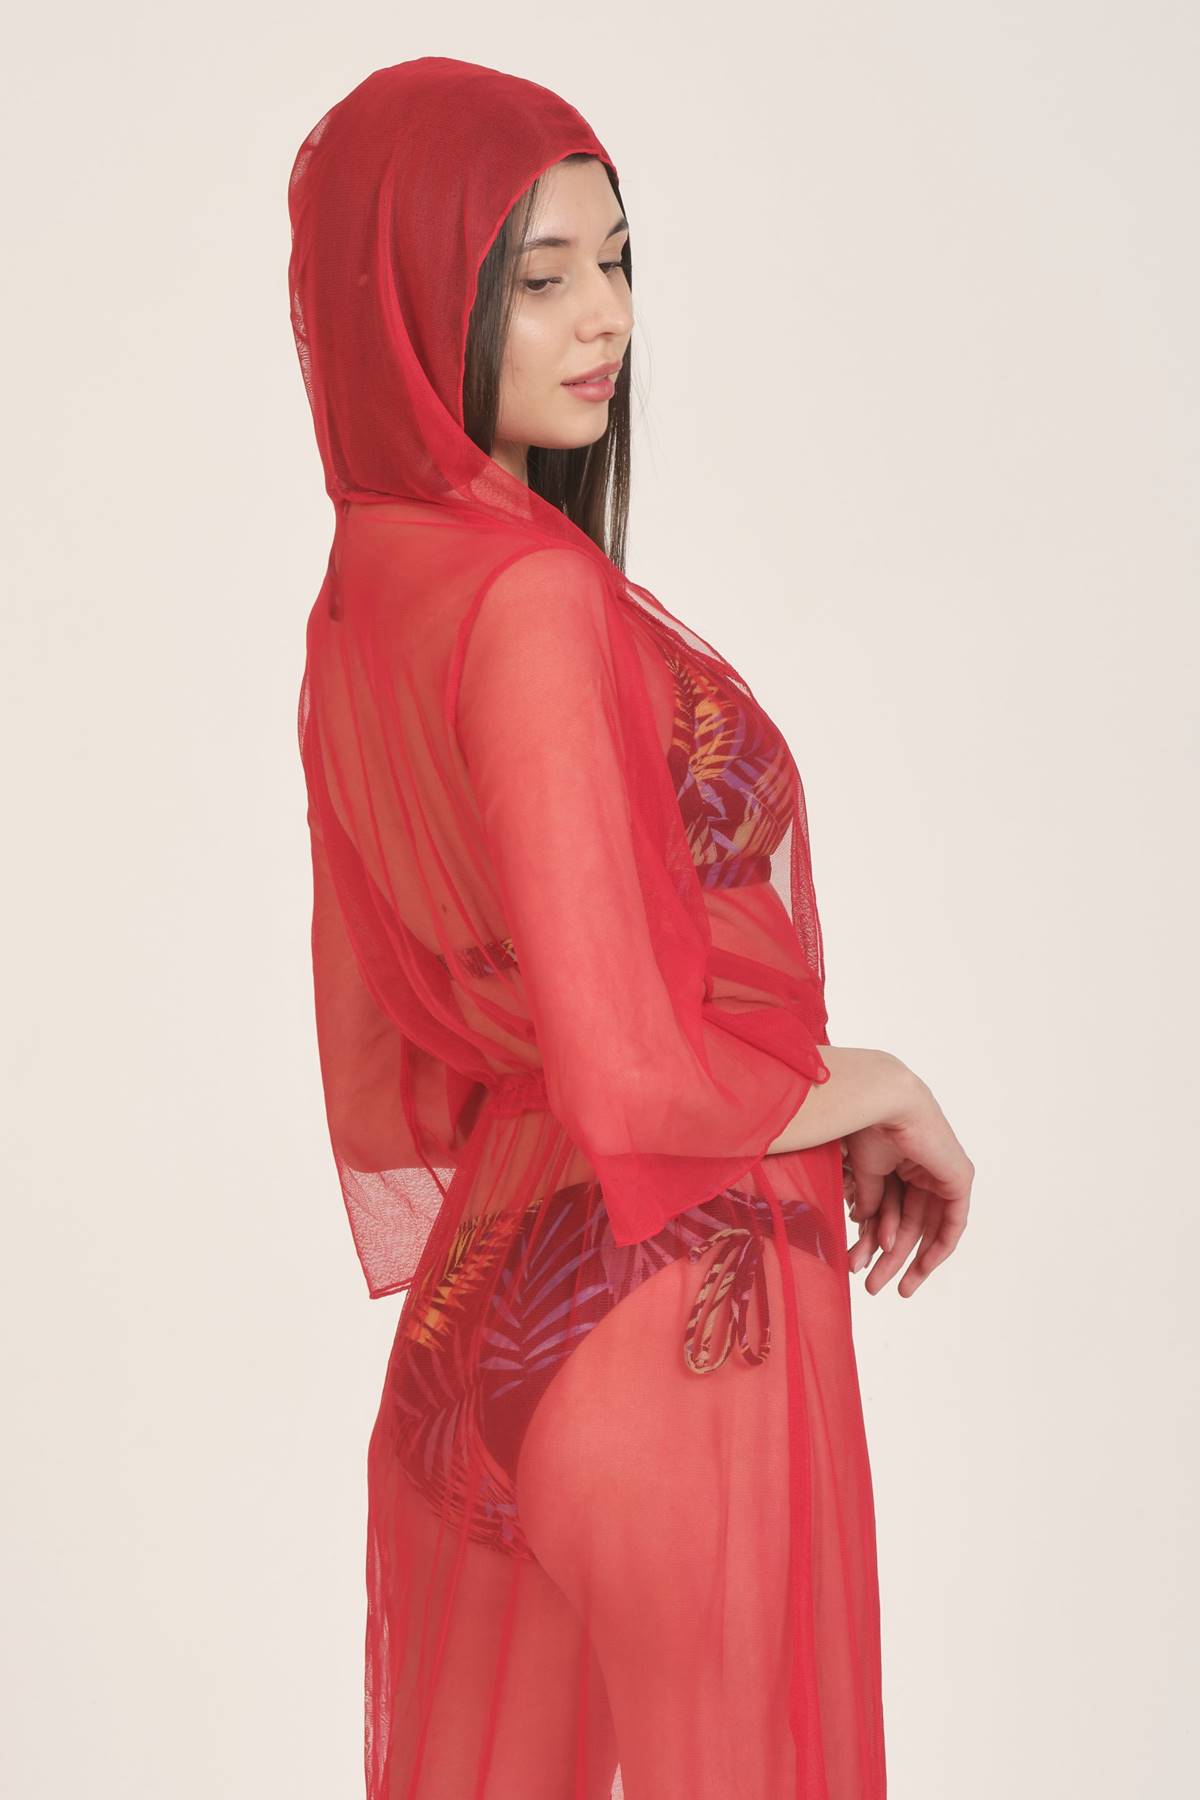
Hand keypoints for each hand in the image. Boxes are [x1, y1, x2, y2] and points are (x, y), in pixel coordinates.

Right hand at [842, 1076, 972, 1297]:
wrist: (883, 1103)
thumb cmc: (867, 1126)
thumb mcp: (866, 1174)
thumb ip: (870, 1201)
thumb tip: (866, 1227)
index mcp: (900, 1164)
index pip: (892, 1212)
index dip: (877, 1243)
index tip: (863, 1267)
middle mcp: (923, 1170)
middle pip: (907, 1225)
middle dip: (890, 1258)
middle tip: (874, 1286)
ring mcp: (942, 1174)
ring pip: (925, 1228)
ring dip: (905, 1257)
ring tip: (889, 1286)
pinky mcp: (958, 1178)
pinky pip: (952, 1223)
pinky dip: (936, 1245)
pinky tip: (920, 1266)